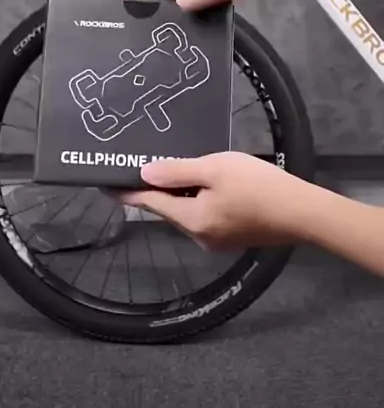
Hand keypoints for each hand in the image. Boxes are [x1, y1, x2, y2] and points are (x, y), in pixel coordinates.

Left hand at [117, 153, 306, 249]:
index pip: (149, 203)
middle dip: (158, 190)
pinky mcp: (233, 238)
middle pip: (169, 210)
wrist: (302, 212)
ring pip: (188, 213)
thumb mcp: (214, 168)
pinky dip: (199, 201)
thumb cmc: (257, 186)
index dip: (127, 192)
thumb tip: (143, 173)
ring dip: (181, 195)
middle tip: (146, 166)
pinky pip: (205, 217)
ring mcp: (217, 241)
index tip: (105, 185)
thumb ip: (177, 171)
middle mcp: (199, 236)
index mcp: (190, 220)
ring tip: (181, 170)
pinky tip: (209, 186)